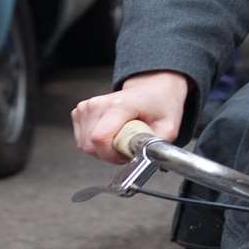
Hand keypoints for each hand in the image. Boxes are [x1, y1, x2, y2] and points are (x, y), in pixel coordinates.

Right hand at [71, 70, 189, 163]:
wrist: (151, 90)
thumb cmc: (158, 105)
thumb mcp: (169, 128)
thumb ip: (156, 146)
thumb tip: (146, 159)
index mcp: (120, 105)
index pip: (100, 138)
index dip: (111, 155)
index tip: (127, 152)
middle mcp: (99, 103)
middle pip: (91, 146)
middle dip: (109, 154)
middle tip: (127, 145)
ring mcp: (87, 106)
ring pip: (85, 145)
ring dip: (103, 150)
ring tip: (121, 138)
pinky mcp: (80, 111)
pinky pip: (82, 140)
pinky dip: (96, 144)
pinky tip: (110, 134)